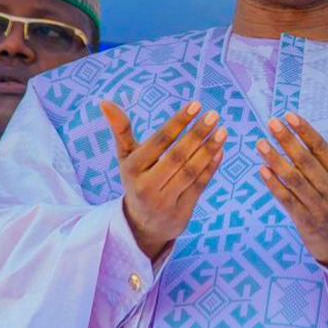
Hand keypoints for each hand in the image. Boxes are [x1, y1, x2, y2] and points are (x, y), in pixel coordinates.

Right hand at [101, 99, 226, 259]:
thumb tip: (105, 102)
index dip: (178, 122)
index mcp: (132, 168)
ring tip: (222, 130)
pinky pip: (199, 186)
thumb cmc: (137, 180)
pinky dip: (211, 167)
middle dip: (197, 134)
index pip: (159, 142)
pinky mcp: (181, 212)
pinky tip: (220, 150)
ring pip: (190, 172)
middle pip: (177, 157)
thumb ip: (121, 130)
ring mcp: (164, 201)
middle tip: (214, 114)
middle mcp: (146, 186)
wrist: (141, 225)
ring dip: (208, 150)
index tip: (196, 104)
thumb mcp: (126, 158)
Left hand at [258, 109, 327, 277]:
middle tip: (271, 123)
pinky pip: (286, 200)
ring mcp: (319, 208)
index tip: (289, 115)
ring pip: (294, 180)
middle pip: (307, 163)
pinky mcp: (305, 221)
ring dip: (275, 160)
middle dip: (287, 141)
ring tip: (260, 143)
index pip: (324, 150)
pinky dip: (274, 185)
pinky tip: (262, 169)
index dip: (306, 132)